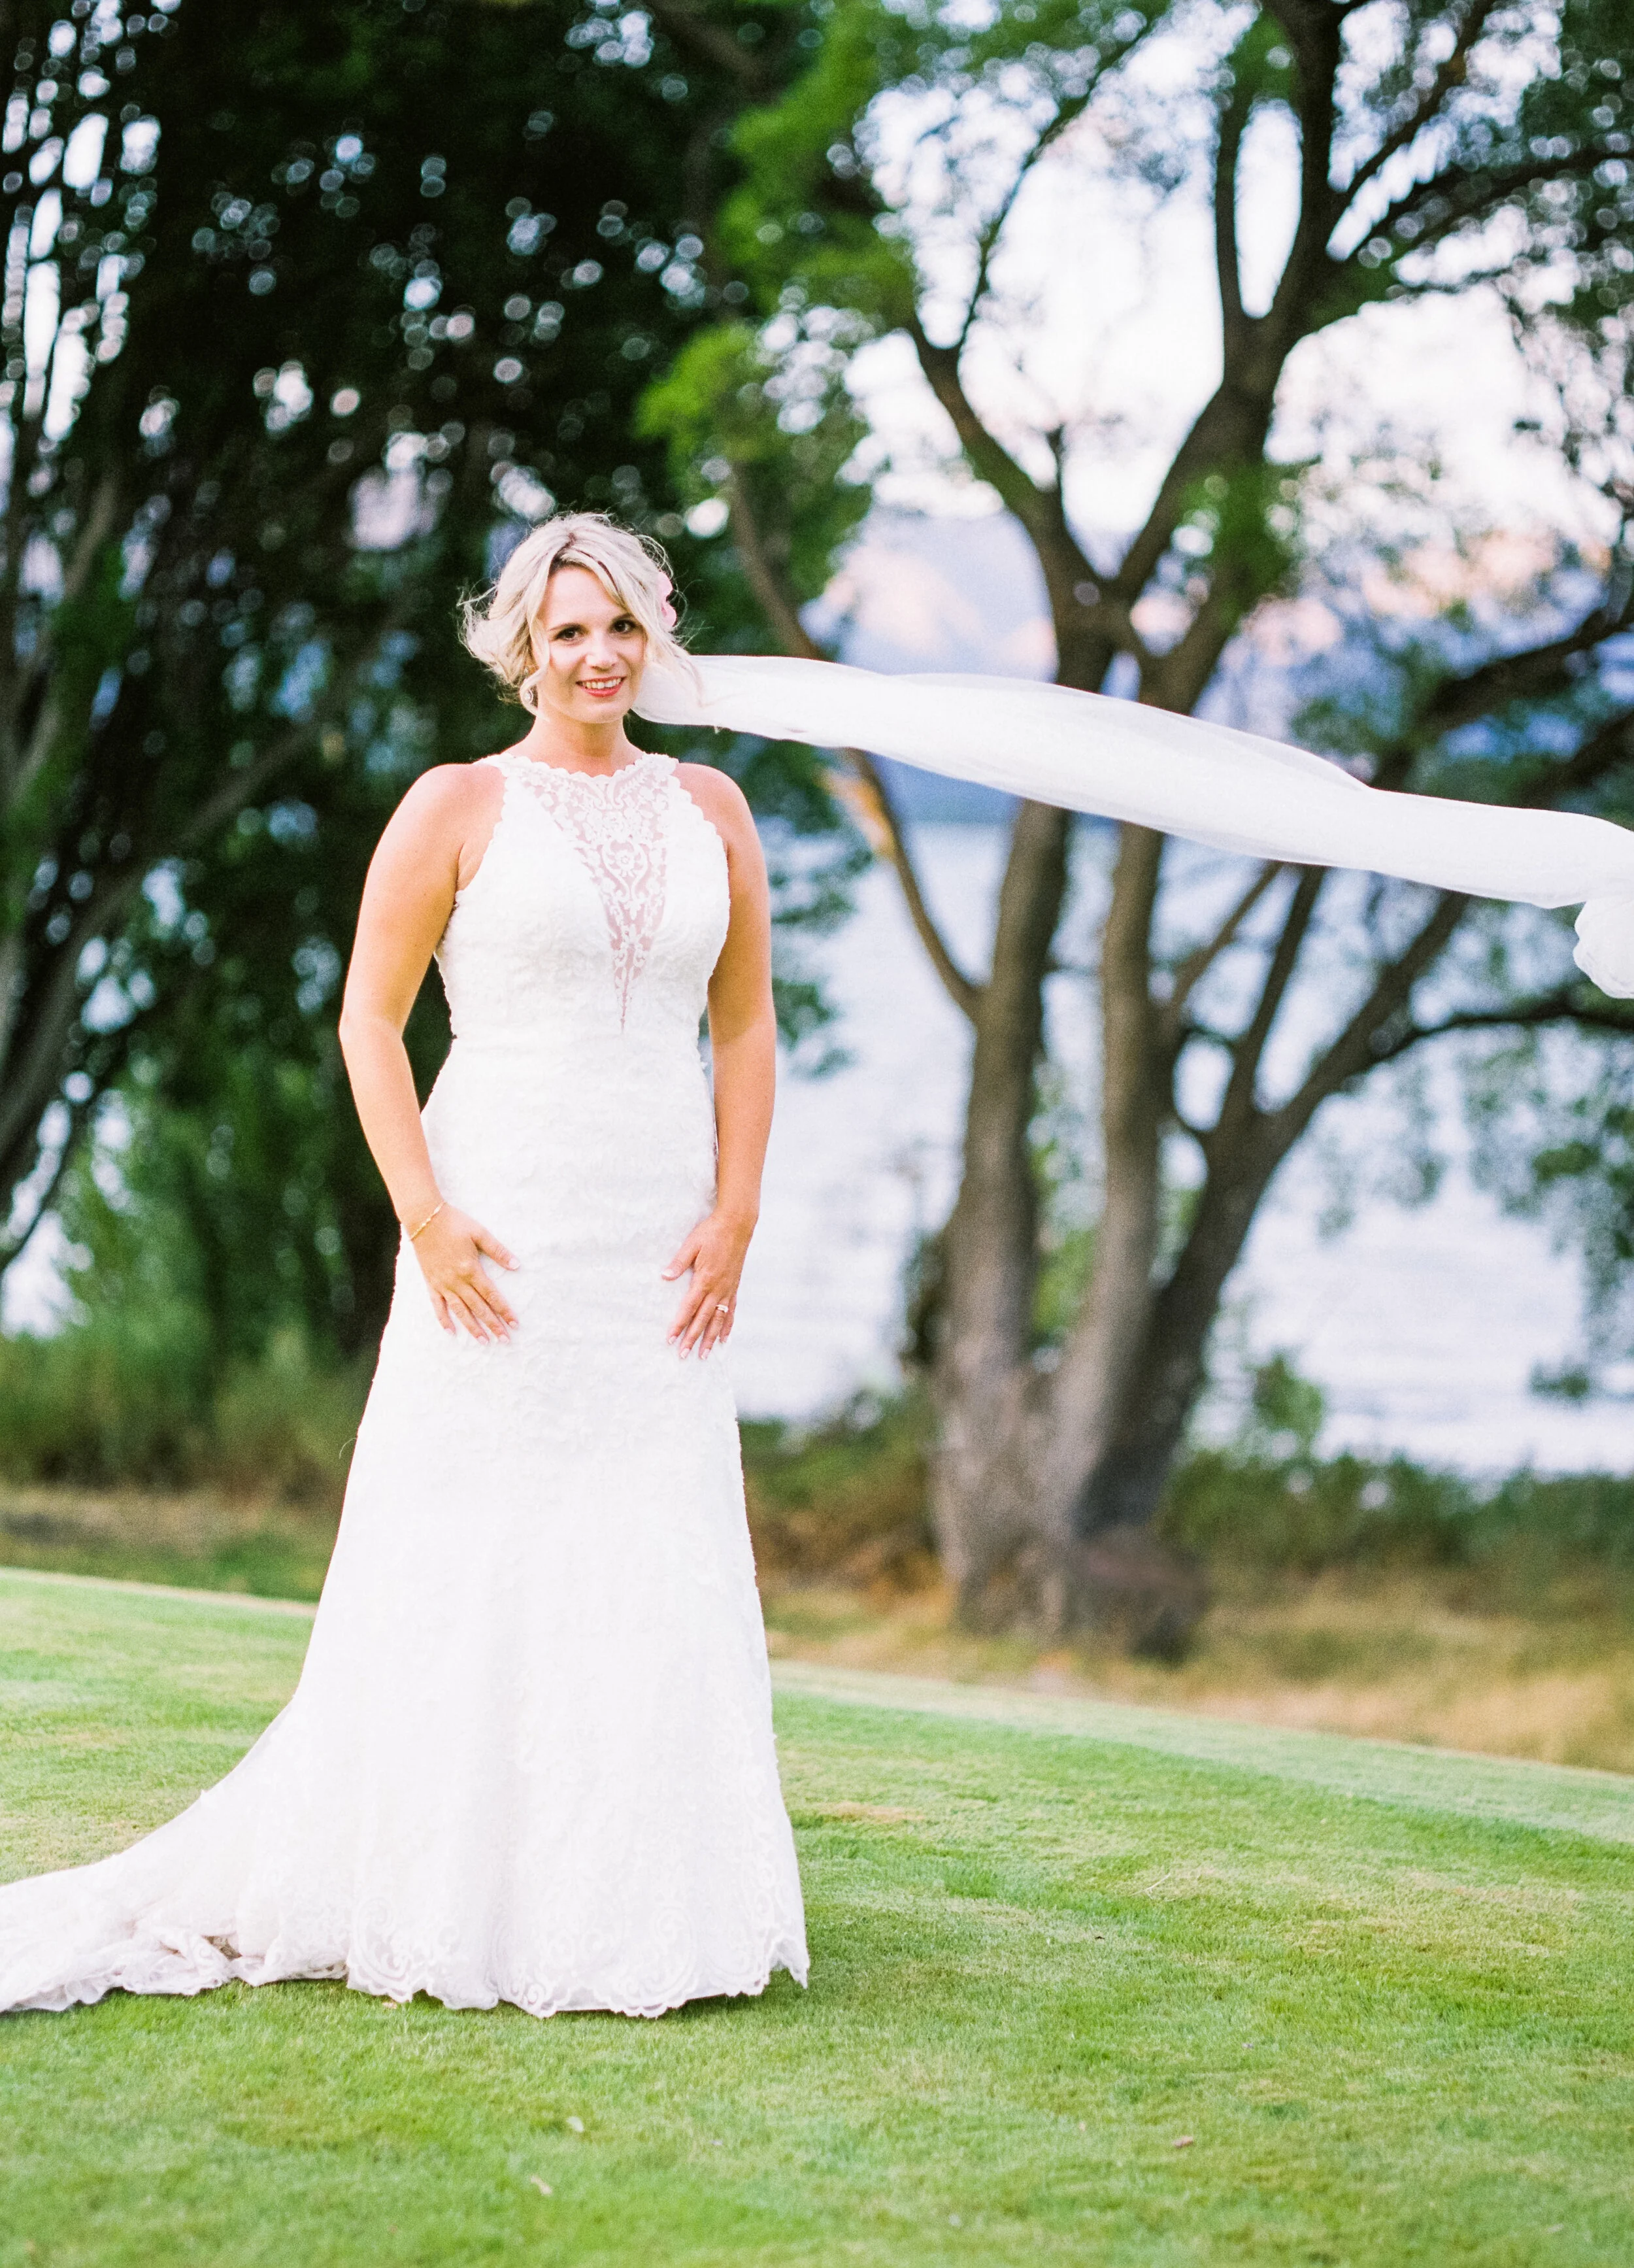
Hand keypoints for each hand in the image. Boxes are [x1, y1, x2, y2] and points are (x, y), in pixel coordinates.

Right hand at [408, 1204, 518, 1340]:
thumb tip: (516, 1265)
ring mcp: (442, 1284)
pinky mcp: (431, 1283)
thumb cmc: (454, 1223)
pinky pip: (437, 1306)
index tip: (515, 1324)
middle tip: (505, 1340)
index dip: (504, 1311)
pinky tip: (451, 1332)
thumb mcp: (480, 1233)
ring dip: (472, 1327)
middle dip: (493, 1325)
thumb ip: (498, 1251)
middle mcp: (457, 1281)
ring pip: (460, 1311)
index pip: (492, 1296)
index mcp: (471, 1269)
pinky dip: (444, 1320)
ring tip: (484, 1341)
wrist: (424, 1219)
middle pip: (478, 1308)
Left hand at [663, 1207, 752, 1359]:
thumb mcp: (691, 1244)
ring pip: (718, 1320)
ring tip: (704, 1355)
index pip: (688, 1308)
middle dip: (692, 1338)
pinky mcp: (734, 1287)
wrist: (737, 1225)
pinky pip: (731, 1311)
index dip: (679, 1325)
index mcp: (704, 1280)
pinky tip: (723, 1338)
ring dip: (710, 1339)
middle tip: (683, 1355)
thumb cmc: (712, 1232)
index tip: (670, 1339)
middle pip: (703, 1320)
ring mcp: (727, 1290)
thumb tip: (664, 1276)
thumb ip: (679, 1262)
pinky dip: (727, 1326)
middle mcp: (717, 1289)